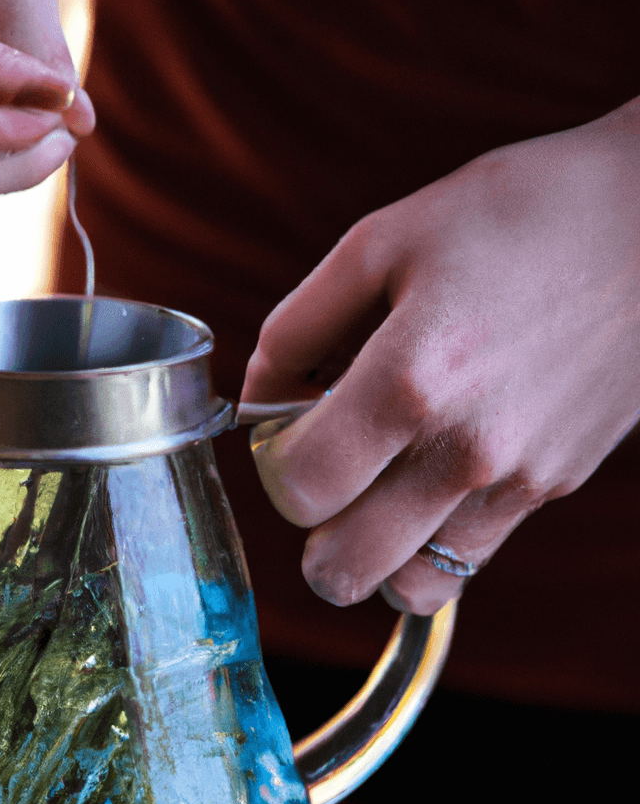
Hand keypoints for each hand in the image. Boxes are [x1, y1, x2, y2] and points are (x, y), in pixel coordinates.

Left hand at [241, 98, 639, 614]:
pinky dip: (424, 549)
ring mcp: (515, 481)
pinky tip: (422, 488)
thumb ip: (294, 329)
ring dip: (367, 551)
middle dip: (309, 526)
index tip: (289, 425)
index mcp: (410, 379)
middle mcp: (464, 449)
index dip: (271, 463)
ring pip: (404, 588)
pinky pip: (463, 567)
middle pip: (340, 569)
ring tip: (375, 485)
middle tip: (325, 466)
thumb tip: (254, 404)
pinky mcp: (550, 488)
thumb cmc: (513, 215)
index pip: (297, 489)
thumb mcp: (380, 243)